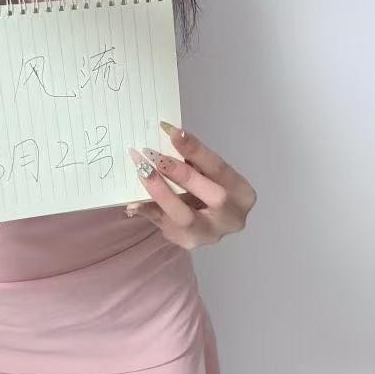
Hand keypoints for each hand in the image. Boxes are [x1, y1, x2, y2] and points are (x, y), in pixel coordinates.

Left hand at [126, 121, 256, 249]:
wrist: (206, 220)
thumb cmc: (207, 188)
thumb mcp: (207, 172)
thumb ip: (193, 158)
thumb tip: (168, 133)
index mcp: (241, 193)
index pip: (219, 168)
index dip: (195, 149)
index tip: (172, 132)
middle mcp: (231, 218)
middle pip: (213, 196)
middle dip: (181, 174)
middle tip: (155, 155)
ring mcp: (209, 234)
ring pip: (185, 217)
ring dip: (160, 192)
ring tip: (142, 172)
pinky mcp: (186, 241)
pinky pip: (164, 225)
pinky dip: (148, 210)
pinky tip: (132, 201)